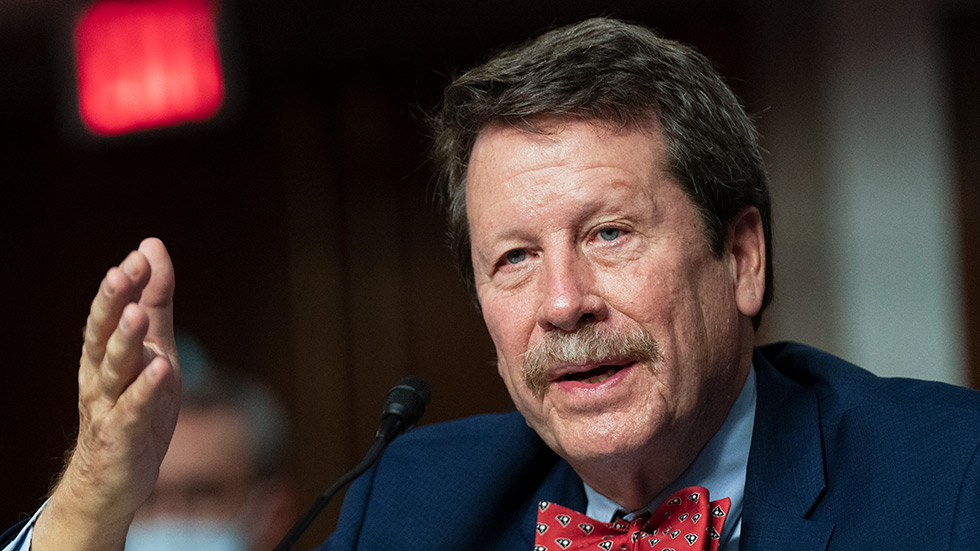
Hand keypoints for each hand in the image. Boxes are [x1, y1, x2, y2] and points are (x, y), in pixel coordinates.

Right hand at [33, 238, 180, 550]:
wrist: (114, 478)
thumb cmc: (136, 406)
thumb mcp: (153, 347)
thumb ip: (155, 301)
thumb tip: (151, 248)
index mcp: (105, 353)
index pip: (111, 312)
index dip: (125, 285)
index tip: (140, 254)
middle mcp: (100, 375)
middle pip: (102, 334)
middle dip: (113, 302)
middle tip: (123, 271)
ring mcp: (108, 406)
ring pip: (114, 369)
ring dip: (125, 340)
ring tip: (138, 314)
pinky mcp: (122, 435)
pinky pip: (133, 410)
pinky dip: (145, 389)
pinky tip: (160, 369)